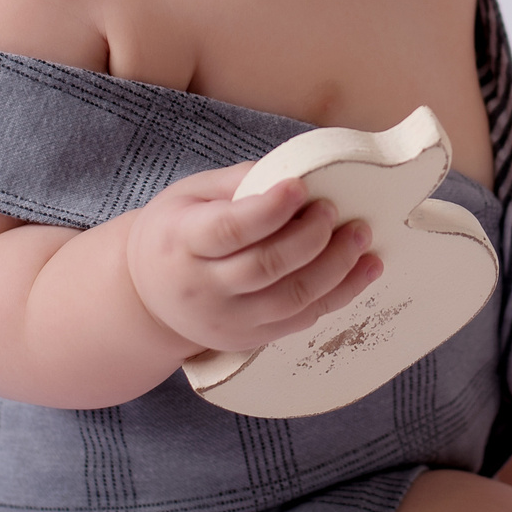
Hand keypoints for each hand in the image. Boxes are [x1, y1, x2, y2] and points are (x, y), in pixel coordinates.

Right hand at [124, 163, 382, 356]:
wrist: (147, 297)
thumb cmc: (177, 230)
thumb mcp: (192, 194)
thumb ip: (241, 182)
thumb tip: (300, 172)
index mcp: (182, 242)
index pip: (228, 230)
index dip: (268, 209)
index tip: (299, 187)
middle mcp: (202, 288)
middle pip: (264, 268)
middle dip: (310, 238)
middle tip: (335, 211)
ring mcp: (227, 321)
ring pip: (290, 299)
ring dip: (335, 269)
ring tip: (361, 236)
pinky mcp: (250, 339)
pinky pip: (301, 320)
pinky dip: (339, 295)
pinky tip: (365, 270)